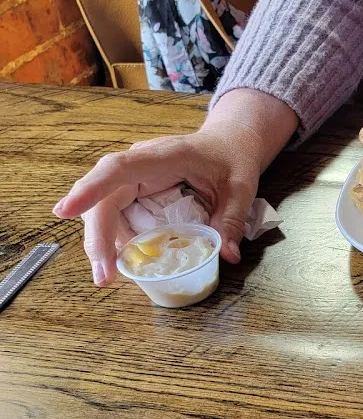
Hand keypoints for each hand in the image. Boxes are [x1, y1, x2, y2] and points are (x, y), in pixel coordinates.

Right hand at [53, 89, 297, 285]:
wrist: (229, 142)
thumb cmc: (232, 159)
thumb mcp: (241, 189)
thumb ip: (233, 220)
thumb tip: (228, 256)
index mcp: (162, 157)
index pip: (118, 168)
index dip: (90, 189)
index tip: (65, 212)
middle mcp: (140, 165)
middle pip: (104, 198)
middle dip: (98, 238)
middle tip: (104, 276)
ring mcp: (134, 178)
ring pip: (104, 209)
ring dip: (103, 243)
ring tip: (109, 275)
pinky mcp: (135, 191)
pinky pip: (117, 214)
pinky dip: (117, 238)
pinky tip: (123, 261)